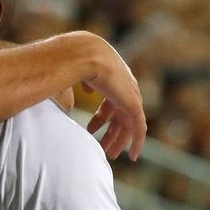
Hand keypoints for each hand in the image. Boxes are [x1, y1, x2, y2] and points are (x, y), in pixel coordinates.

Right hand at [78, 33, 145, 160]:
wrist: (85, 54)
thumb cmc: (72, 61)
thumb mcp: (71, 76)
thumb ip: (73, 87)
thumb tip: (76, 98)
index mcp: (110, 79)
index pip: (110, 102)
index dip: (100, 118)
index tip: (90, 129)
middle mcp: (124, 87)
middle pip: (119, 115)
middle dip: (110, 131)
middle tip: (102, 147)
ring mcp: (130, 95)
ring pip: (128, 124)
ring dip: (118, 140)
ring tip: (110, 154)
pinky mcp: (134, 105)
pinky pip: (139, 129)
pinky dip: (137, 143)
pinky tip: (134, 156)